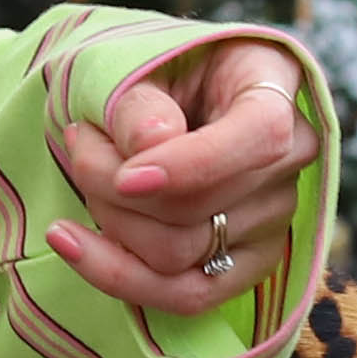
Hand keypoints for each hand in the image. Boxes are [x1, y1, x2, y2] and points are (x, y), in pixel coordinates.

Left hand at [51, 36, 317, 318]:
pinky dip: (114, 272)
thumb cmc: (154, 72)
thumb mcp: (139, 61)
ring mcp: (273, 223)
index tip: (125, 178)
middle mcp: (289, 165)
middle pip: (200, 207)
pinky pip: (183, 295)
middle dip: (112, 182)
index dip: (191, 165)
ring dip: (107, 217)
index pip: (259, 137)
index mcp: (275, 91)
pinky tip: (66, 240)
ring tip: (82, 168)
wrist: (167, 97)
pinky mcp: (246, 267)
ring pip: (179, 253)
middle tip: (76, 139)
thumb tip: (148, 145)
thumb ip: (141, 100)